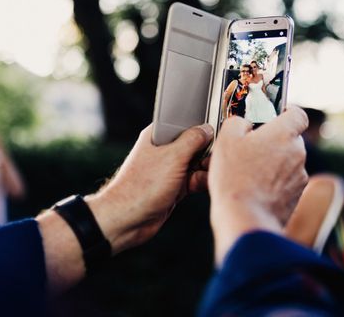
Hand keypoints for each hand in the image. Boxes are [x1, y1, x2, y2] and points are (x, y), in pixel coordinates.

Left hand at [87, 123, 212, 253]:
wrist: (127, 220)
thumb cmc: (142, 186)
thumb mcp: (173, 156)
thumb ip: (193, 140)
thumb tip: (208, 129)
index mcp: (159, 135)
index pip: (186, 123)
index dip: (202, 127)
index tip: (216, 133)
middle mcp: (165, 150)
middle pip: (196, 144)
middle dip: (208, 151)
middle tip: (213, 159)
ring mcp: (170, 169)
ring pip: (197, 163)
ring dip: (206, 168)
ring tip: (209, 173)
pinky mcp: (175, 186)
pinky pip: (195, 179)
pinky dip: (202, 181)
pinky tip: (205, 184)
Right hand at [208, 106, 307, 263]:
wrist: (246, 219)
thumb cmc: (236, 179)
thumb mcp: (226, 139)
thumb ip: (237, 121)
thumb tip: (243, 122)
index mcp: (284, 134)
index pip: (298, 113)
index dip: (286, 112)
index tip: (274, 115)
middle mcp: (298, 153)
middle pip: (291, 138)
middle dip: (274, 141)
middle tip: (252, 147)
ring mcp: (299, 176)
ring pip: (289, 161)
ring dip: (274, 163)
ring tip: (250, 172)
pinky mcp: (297, 196)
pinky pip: (287, 182)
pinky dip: (275, 182)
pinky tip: (256, 188)